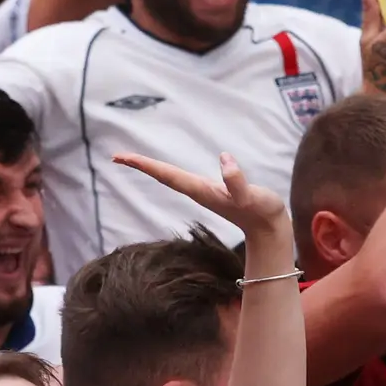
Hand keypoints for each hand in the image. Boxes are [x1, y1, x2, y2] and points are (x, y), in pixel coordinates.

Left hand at [114, 148, 294, 254]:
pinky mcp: (211, 191)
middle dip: (141, 165)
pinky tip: (163, 169)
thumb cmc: (262, 212)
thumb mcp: (252, 197)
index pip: (167, 174)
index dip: (145, 165)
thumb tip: (224, 159)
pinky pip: (181, 178)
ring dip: (151, 168)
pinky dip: (167, 171)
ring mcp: (203, 192)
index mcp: (201, 190)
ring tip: (131, 159)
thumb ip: (238, 183)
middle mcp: (197, 191)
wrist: (269, 230)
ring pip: (170, 177)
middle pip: (163, 176)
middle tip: (116, 155)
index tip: (123, 157)